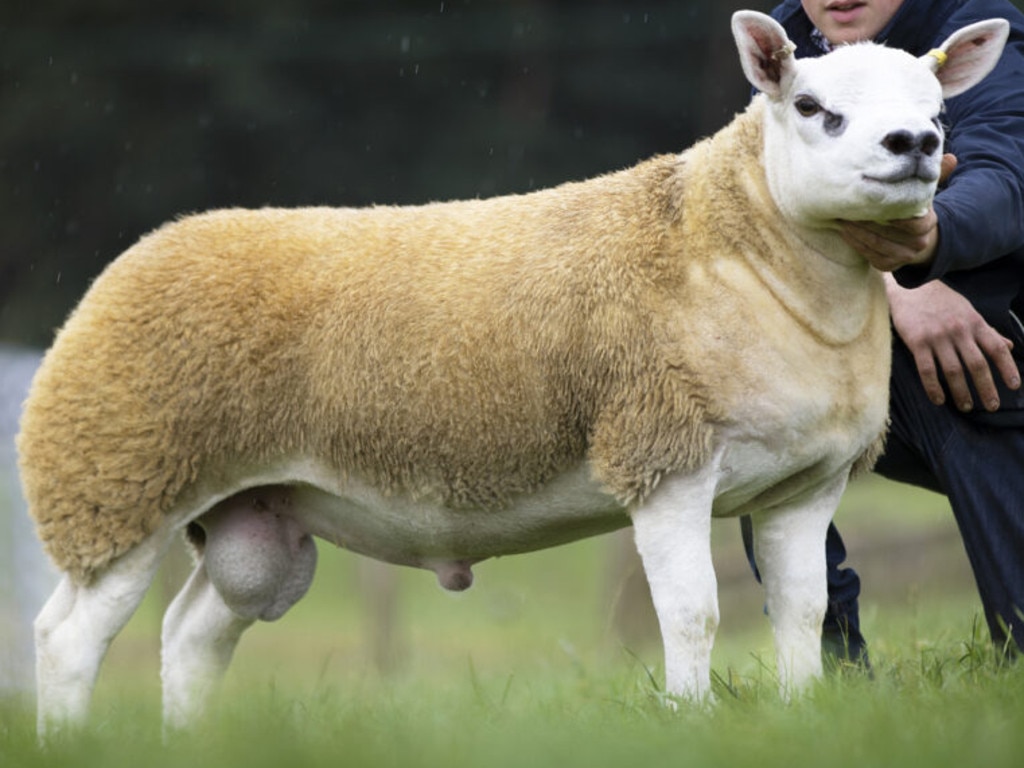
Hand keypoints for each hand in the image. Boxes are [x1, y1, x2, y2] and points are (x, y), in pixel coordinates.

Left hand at [837, 154, 956, 271]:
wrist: (914, 238)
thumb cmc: (914, 209)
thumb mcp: (924, 192)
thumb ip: (934, 174)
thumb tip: (950, 157)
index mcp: (929, 224)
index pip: (914, 223)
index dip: (896, 217)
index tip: (878, 205)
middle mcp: (919, 243)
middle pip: (889, 234)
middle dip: (867, 221)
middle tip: (848, 208)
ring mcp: (903, 257)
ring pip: (877, 245)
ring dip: (856, 231)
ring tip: (841, 218)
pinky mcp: (888, 265)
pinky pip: (869, 255)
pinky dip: (855, 243)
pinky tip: (844, 231)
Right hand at [886, 275, 1019, 411]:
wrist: (910, 287)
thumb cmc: (941, 301)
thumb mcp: (968, 311)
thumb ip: (986, 331)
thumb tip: (1007, 346)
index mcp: (974, 323)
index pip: (997, 349)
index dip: (1007, 368)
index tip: (1014, 385)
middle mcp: (959, 330)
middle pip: (977, 364)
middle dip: (986, 388)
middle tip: (991, 405)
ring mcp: (937, 337)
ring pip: (954, 371)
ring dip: (962, 392)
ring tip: (966, 406)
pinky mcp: (917, 342)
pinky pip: (927, 370)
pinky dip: (934, 387)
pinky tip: (939, 399)